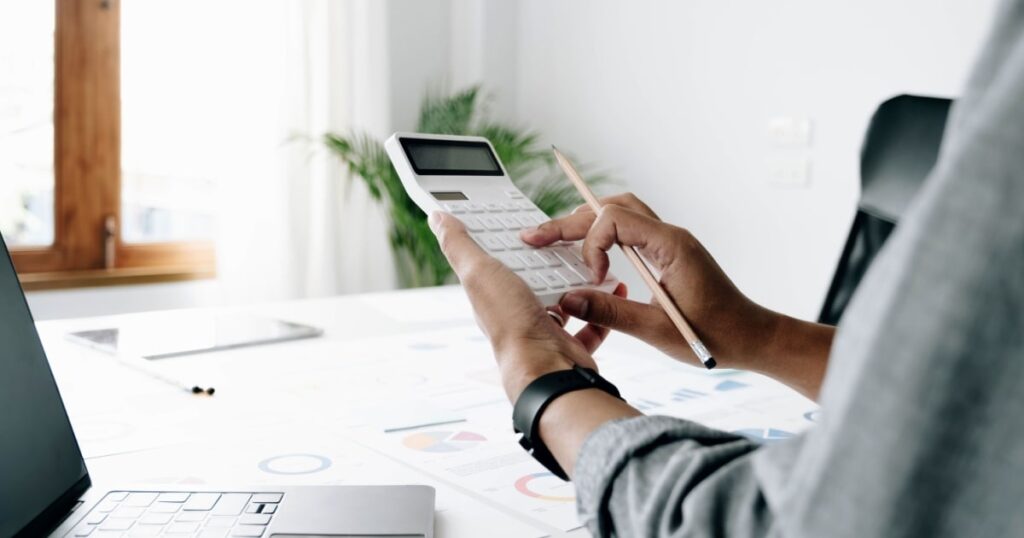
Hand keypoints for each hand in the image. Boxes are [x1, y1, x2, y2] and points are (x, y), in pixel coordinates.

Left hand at [428, 211, 625, 401]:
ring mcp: (544, 331)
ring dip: (580, 282)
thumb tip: (437, 218)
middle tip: (570, 238)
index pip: (501, 260)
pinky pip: (591, 324)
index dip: (512, 241)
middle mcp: (517, 314)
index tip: (527, 222)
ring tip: (593, 261)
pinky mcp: (570, 346)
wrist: (547, 368)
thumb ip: (459, 245)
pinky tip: (612, 292)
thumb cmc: (512, 323)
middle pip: (536, 278)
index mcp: (494, 295)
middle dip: (552, 260)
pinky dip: (603, 309)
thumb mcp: (479, 272)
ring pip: (566, 300)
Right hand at [521, 193, 832, 398]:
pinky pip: (630, 231)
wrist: (753, 338)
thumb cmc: (716, 336)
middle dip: (570, 221)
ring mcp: (670, 243)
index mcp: (671, 245)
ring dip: (586, 223)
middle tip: (533, 236)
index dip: (592, 244)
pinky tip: (586, 254)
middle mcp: (670, 236)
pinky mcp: (668, 255)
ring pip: (620, 213)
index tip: (593, 277)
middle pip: (611, 208)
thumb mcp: (657, 330)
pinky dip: (603, 236)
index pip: (614, 219)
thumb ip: (611, 313)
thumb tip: (567, 301)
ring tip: (553, 239)